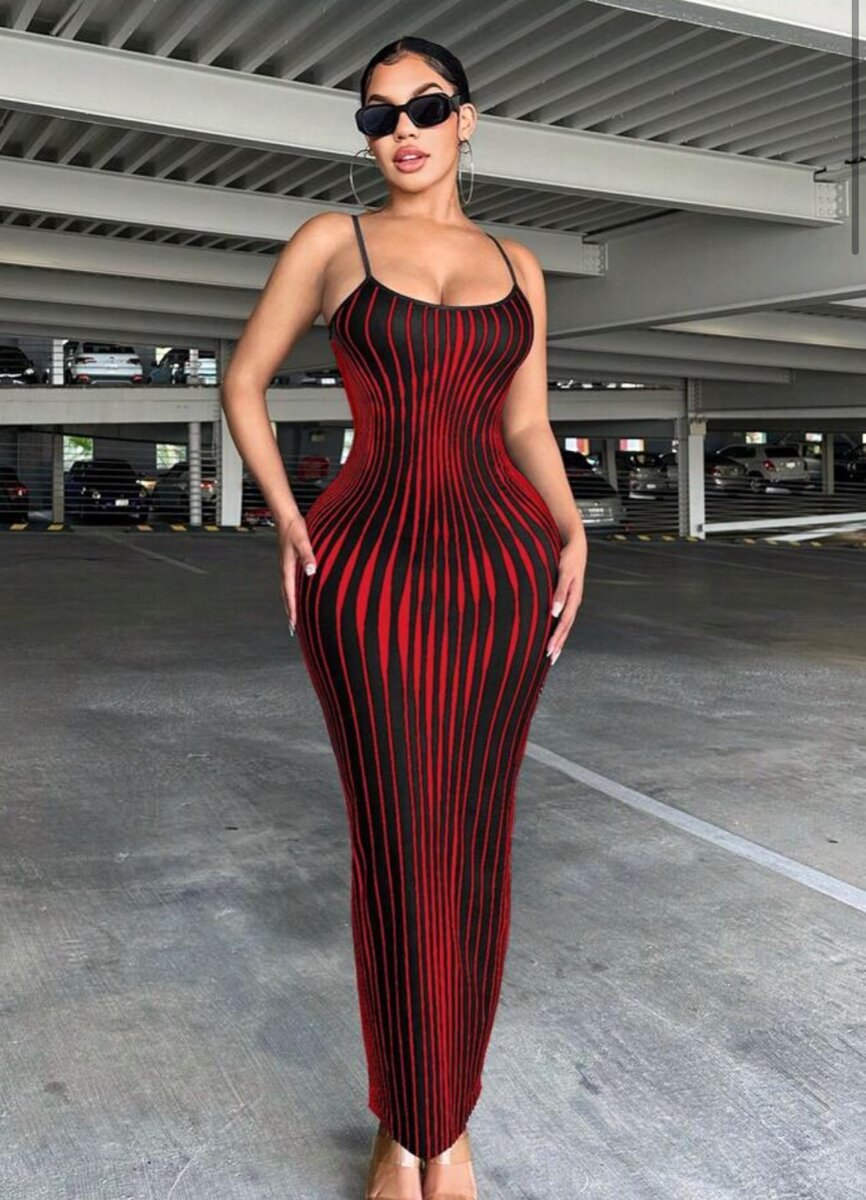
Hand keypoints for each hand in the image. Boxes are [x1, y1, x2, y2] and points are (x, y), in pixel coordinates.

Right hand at [277, 513, 316, 634]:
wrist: (286, 518)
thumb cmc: (294, 528)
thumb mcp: (303, 542)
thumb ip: (308, 556)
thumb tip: (311, 571)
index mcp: (287, 568)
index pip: (290, 593)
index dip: (292, 609)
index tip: (293, 623)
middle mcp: (285, 570)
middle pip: (286, 596)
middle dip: (289, 611)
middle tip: (292, 627)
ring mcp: (285, 567)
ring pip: (287, 590)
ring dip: (290, 604)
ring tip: (293, 615)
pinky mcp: (288, 563)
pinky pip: (289, 583)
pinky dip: (291, 593)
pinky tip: (296, 595)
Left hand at [546, 536, 584, 665]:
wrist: (575, 546)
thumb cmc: (568, 558)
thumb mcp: (564, 572)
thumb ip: (559, 592)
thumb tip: (555, 612)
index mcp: (573, 598)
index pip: (564, 623)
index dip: (556, 638)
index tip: (548, 651)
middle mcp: (573, 602)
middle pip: (565, 628)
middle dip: (558, 644)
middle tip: (549, 660)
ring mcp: (571, 601)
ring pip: (565, 625)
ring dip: (559, 639)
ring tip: (552, 654)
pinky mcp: (567, 598)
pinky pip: (563, 617)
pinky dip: (559, 629)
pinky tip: (554, 635)